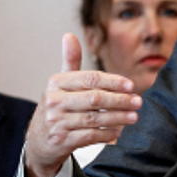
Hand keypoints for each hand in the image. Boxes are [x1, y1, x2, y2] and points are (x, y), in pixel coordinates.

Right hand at [23, 33, 141, 176]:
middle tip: (138, 102)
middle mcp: (54, 101)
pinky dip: (107, 134)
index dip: (113, 82)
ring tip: (134, 116)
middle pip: (95, 99)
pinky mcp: (61, 140)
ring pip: (94, 119)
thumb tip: (69, 35)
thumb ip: (69, 61)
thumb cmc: (57, 107)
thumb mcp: (60, 84)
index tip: (131, 85)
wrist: (38, 141)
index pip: (90, 79)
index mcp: (56, 82)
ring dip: (118, 118)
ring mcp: (57, 122)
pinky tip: (119, 131)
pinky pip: (90, 136)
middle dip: (120, 100)